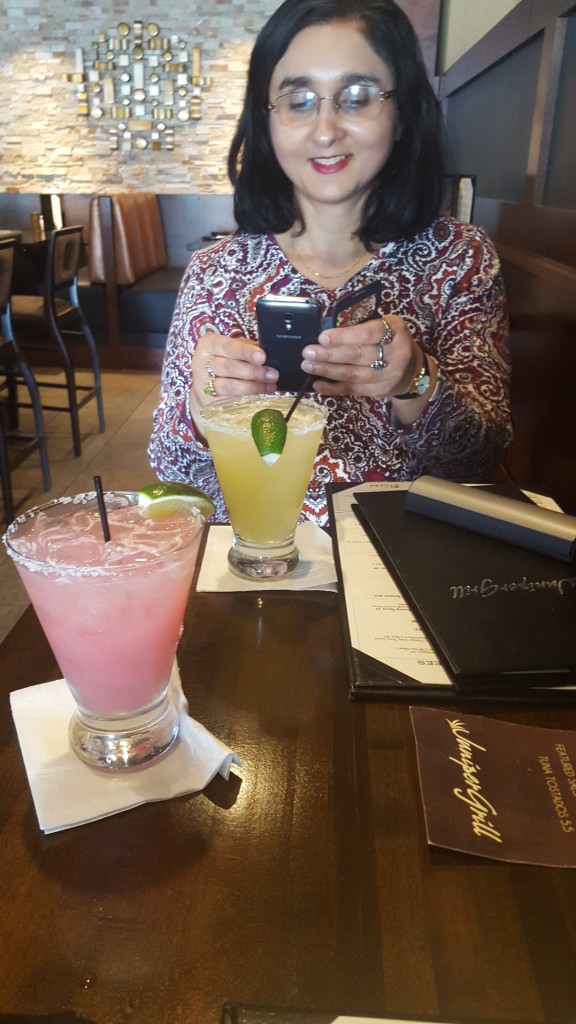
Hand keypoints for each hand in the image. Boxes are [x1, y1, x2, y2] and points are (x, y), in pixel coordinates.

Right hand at [189, 332, 278, 429]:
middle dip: (253, 371)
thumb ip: (247, 349)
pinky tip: (261, 393)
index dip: (245, 352)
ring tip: (269, 385)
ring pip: (228, 386)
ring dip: (252, 386)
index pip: (227, 346)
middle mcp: (201, 362)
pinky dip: (248, 397)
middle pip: (227, 367)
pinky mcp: (208, 400)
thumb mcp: (234, 350)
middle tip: (272, 374)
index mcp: (208, 344)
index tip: (262, 356)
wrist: (207, 383)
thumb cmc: (226, 360)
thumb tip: (267, 352)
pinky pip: (229, 399)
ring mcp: (202, 383)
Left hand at [301, 315, 423, 399]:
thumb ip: (361, 329)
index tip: (322, 338)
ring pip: (353, 374)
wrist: (412, 369)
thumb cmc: (391, 342)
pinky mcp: (380, 391)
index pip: (368, 333)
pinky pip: (353, 390)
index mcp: (395, 331)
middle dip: (330, 354)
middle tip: (308, 352)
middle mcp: (395, 354)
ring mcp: (389, 375)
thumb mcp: (385, 327)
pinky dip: (333, 388)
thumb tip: (326, 336)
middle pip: (358, 355)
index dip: (344, 336)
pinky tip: (318, 384)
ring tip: (308, 366)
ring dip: (328, 370)